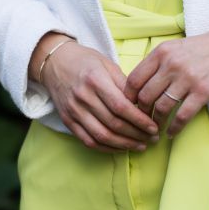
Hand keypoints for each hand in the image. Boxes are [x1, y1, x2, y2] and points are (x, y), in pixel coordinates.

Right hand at [42, 41, 158, 150]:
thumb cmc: (85, 61)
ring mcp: (73, 111)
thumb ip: (125, 84)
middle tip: (152, 138)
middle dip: (137, 135)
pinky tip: (121, 147)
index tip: (154, 127)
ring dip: (124, 145)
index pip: (121, 107)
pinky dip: (107, 148)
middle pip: (113, 124)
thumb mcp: (107, 64)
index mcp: (95, 79)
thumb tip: (144, 105)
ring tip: (141, 145)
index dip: (140, 120)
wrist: (54, 62)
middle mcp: (82, 97)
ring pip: (102, 136)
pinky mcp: (67, 121)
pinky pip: (88, 141)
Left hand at [125, 23, 208, 136]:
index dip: (128, 98)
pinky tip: (171, 133)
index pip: (134, 79)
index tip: (129, 107)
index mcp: (161, 52)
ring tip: (156, 129)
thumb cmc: (203, 49)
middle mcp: (172, 64)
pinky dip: (174, 128)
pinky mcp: (204, 91)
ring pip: (162, 107)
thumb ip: (157, 63)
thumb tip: (138, 87)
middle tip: (142, 122)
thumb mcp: (175, 48)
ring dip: (156, 122)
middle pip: (145, 96)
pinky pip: (183, 115)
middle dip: (141, 114)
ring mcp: (188, 78)